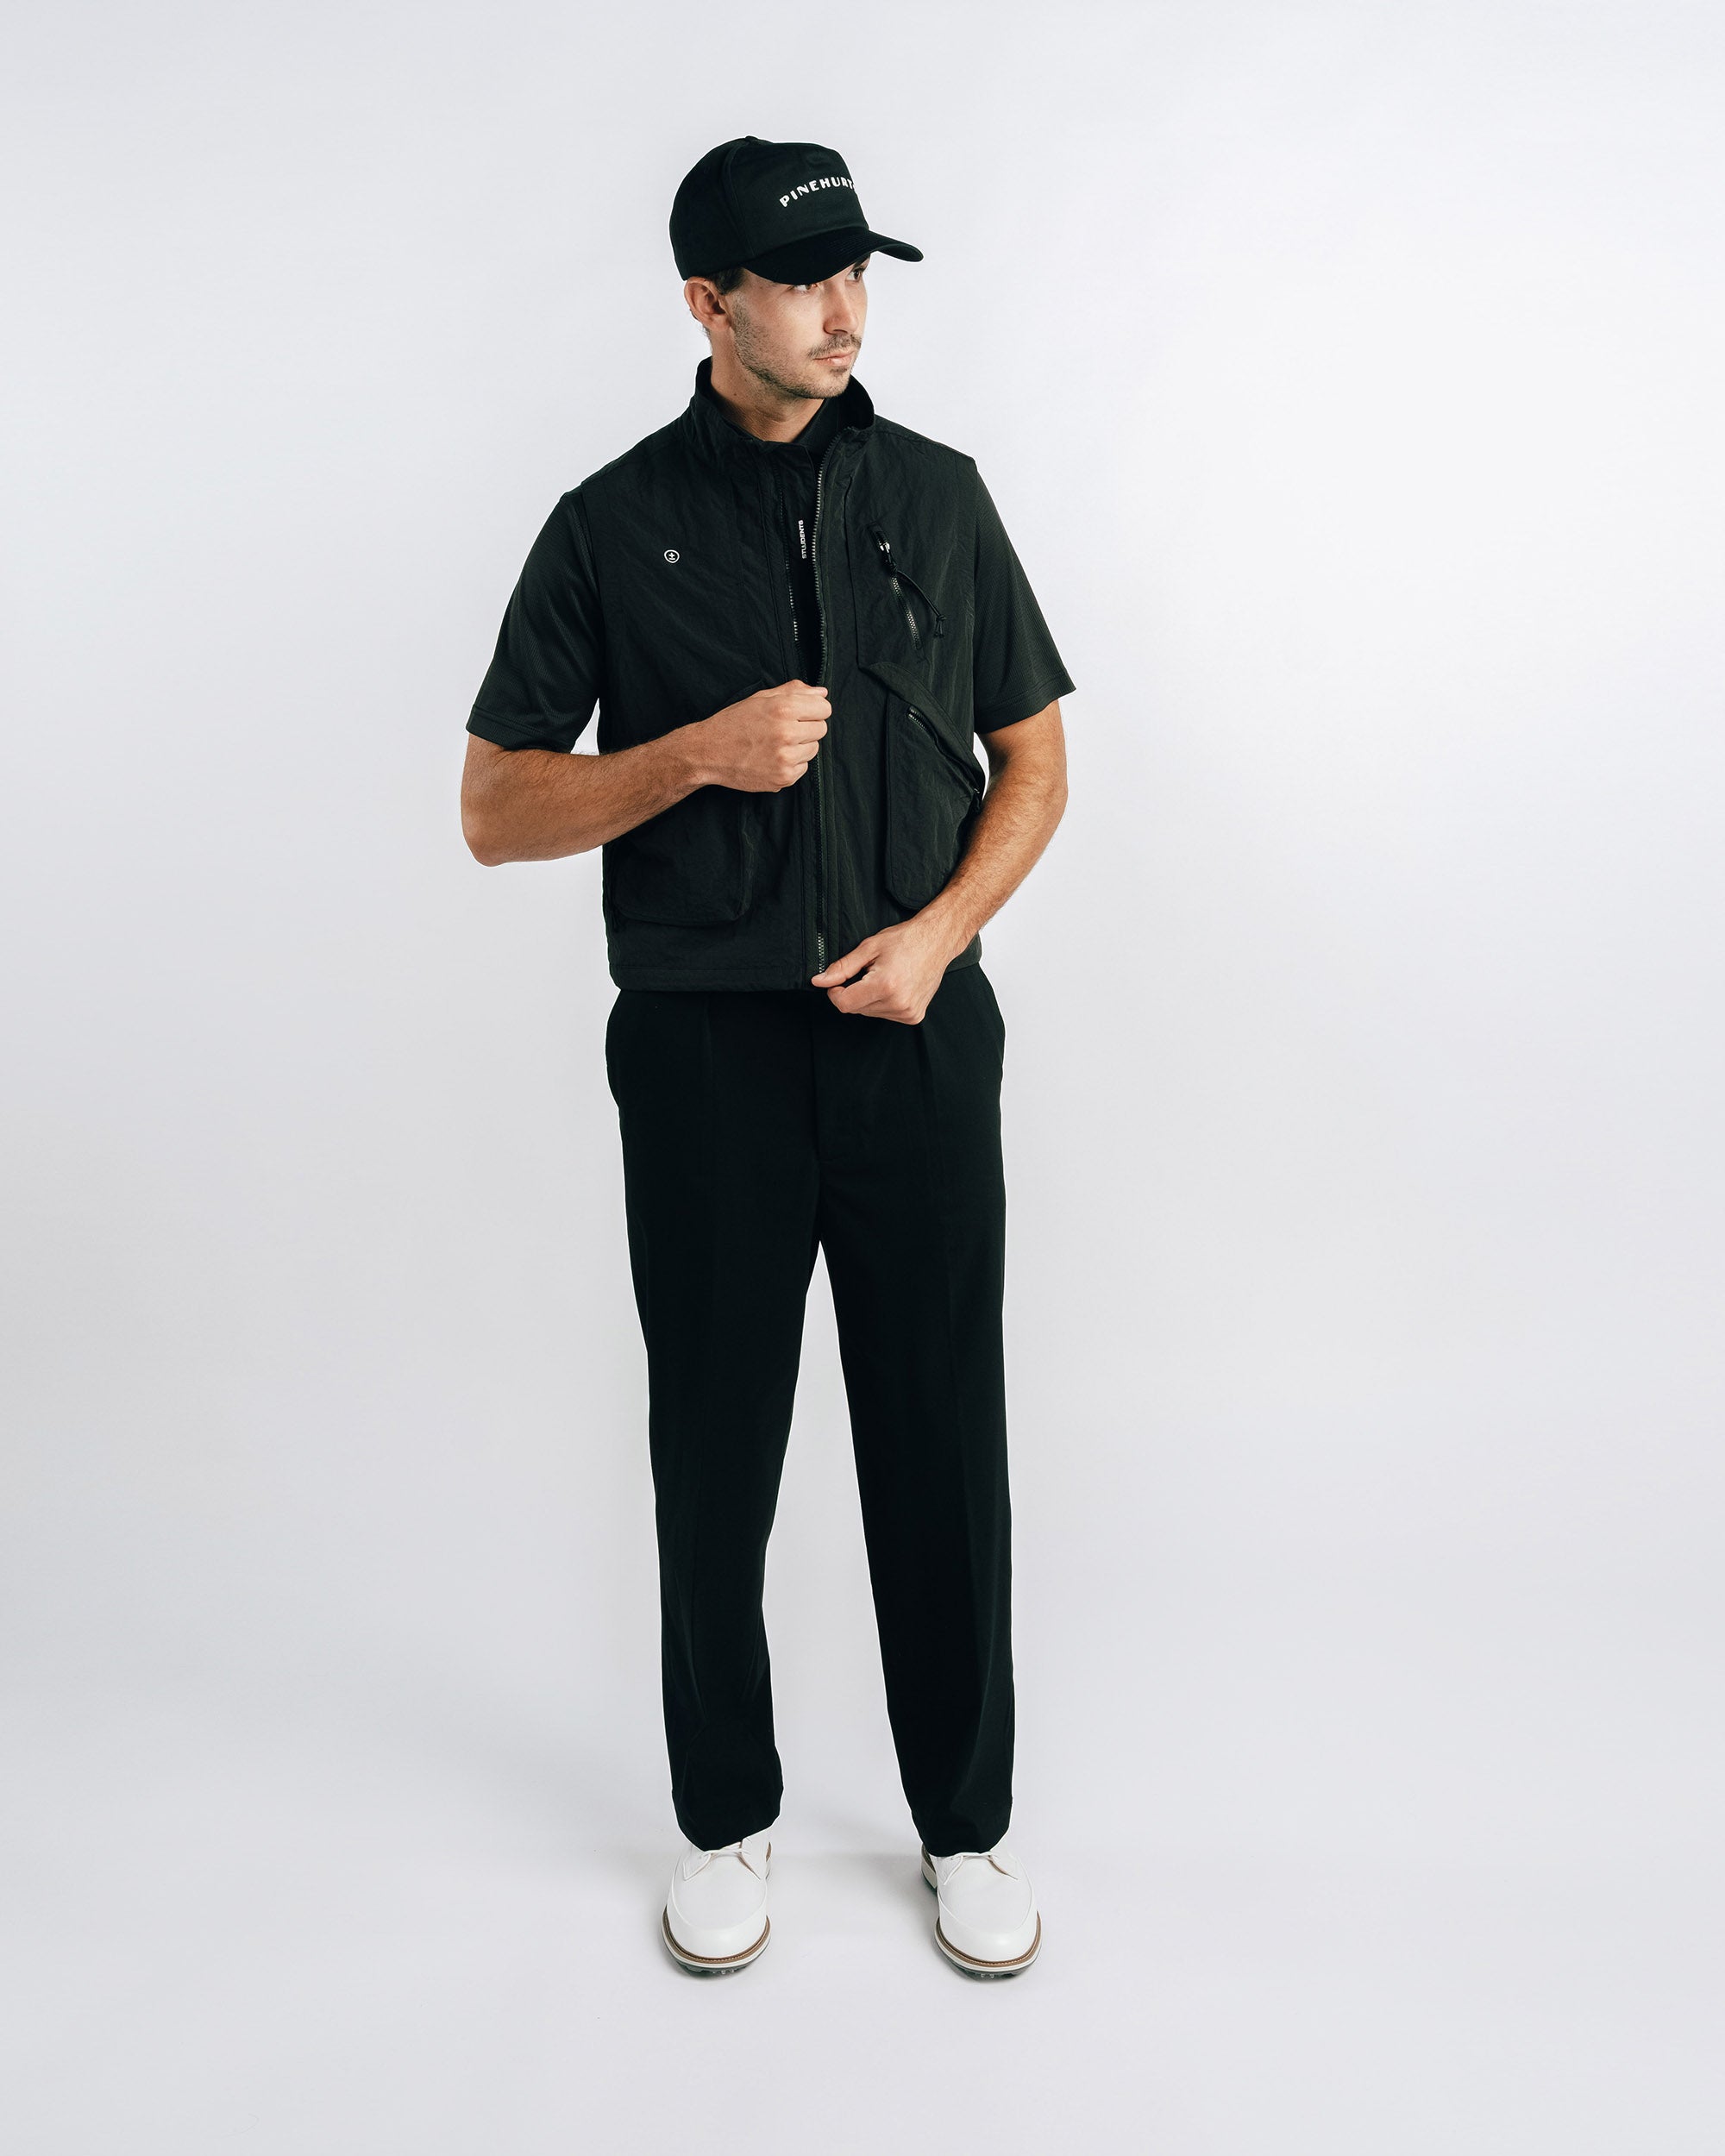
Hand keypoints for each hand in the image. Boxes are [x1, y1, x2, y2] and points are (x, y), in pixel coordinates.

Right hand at [695, 681, 829, 791]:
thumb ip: (794, 692)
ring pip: (813, 749)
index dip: (814, 710)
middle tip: (784, 729)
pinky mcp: (783, 778)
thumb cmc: (734, 722)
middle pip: (821, 729)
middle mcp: (787, 733)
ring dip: (800, 746)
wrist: (708, 752)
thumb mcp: (761, 699)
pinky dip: (791, 764)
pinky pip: (803, 768)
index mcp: (783, 708)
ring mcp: (786, 758)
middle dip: (807, 727)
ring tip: (775, 744)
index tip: (802, 713)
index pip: (824, 708)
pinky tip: (771, 758)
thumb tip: (822, 693)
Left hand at [811, 915, 961, 1022]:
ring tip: (885, 977)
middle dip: (854, 992)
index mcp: (885, 985)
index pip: (844, 1004)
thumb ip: (842, 968)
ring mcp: (908, 1012)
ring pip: (869, 1013)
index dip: (835, 992)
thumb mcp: (868, 948)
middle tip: (869, 972)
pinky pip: (885, 1015)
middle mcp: (898, 1003)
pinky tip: (894, 986)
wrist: (937, 941)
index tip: (839, 980)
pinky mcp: (914, 1016)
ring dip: (869, 998)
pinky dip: (883, 1003)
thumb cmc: (905, 940)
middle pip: (856, 1009)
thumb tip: (819, 981)